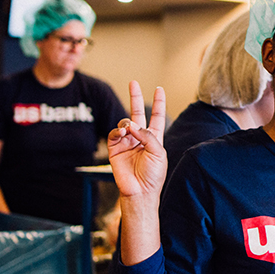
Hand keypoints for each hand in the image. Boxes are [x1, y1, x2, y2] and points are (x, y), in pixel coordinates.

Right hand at [108, 81, 166, 202]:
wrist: (140, 191)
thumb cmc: (153, 175)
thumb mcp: (158, 153)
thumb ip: (147, 135)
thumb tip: (131, 124)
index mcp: (154, 138)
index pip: (156, 116)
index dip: (158, 103)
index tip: (159, 89)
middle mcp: (140, 138)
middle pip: (138, 113)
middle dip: (135, 97)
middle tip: (133, 82)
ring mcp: (127, 142)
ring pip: (125, 123)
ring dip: (128, 123)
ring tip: (130, 130)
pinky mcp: (115, 149)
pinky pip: (114, 134)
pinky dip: (118, 131)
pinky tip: (123, 134)